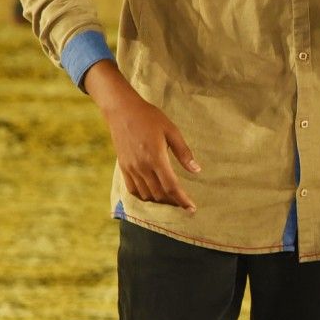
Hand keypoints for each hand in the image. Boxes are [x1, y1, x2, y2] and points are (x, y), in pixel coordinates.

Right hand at [84, 62, 200, 209]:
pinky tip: (152, 195)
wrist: (122, 110)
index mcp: (156, 158)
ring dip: (159, 200)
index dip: (182, 200)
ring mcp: (131, 168)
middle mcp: (142, 167)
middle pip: (159, 194)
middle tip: (184, 203)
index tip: (191, 208)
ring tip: (171, 199)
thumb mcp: (171, 131)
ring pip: (146, 194)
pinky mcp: (123, 167)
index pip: (171, 187)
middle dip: (173, 202)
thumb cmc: (149, 118)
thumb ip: (184, 153)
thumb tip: (197, 170)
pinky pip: (133, 189)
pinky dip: (143, 196)